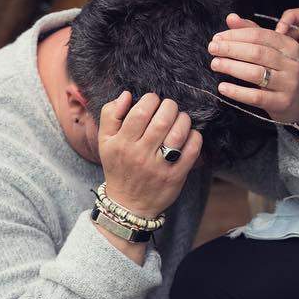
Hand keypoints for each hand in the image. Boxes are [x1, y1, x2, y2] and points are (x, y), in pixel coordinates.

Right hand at [97, 92, 201, 217]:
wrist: (128, 204)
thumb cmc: (118, 166)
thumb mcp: (104, 141)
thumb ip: (110, 114)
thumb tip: (126, 95)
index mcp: (122, 143)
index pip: (140, 112)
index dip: (151, 99)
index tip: (152, 101)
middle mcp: (140, 155)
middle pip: (162, 120)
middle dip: (169, 106)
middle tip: (168, 108)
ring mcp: (159, 167)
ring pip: (179, 133)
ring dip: (183, 119)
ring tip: (179, 118)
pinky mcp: (175, 176)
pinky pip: (192, 150)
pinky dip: (194, 137)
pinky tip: (188, 134)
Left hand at [209, 13, 298, 124]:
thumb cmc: (285, 70)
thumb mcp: (275, 49)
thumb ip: (253, 32)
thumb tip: (231, 18)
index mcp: (289, 45)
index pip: (260, 35)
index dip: (236, 35)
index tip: (218, 37)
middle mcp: (291, 63)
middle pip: (257, 52)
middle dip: (231, 49)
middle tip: (212, 48)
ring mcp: (287, 84)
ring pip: (256, 73)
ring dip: (232, 67)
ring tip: (215, 64)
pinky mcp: (281, 103)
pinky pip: (256, 97)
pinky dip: (237, 92)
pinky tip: (223, 87)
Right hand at [278, 4, 298, 86]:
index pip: (294, 15)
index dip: (284, 22)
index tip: (280, 33)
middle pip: (287, 29)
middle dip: (279, 37)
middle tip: (275, 48)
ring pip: (288, 43)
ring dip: (282, 49)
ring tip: (278, 58)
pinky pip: (294, 56)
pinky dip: (288, 59)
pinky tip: (286, 65)